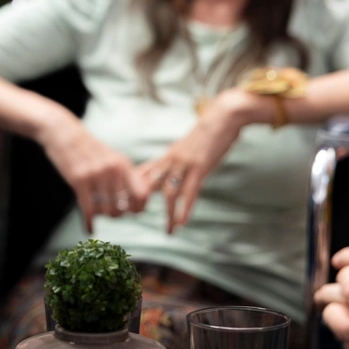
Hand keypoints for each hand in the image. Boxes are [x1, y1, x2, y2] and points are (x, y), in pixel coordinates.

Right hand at [38, 115, 148, 232]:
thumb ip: (124, 175)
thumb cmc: (88, 148)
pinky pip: (88, 210)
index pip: (142, 194)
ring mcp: (96, 175)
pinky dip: (89, 223)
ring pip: (107, 210)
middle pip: (124, 207)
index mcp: (124, 164)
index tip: (132, 211)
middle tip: (110, 212)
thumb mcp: (111, 156)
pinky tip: (89, 229)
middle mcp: (113, 170)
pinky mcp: (79, 180)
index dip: (139, 208)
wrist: (63, 132)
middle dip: (118, 214)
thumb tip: (140, 197)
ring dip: (102, 216)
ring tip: (97, 213)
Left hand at [133, 89, 249, 232]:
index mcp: (167, 156)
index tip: (125, 203)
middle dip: (142, 201)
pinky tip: (183, 222)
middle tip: (136, 218)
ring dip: (168, 213)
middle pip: (149, 183)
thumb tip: (169, 173)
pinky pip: (190, 192)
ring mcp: (185, 164)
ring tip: (169, 230)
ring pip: (169, 191)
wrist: (222, 117)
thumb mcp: (186, 148)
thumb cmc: (207, 133)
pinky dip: (185, 208)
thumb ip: (176, 161)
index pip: (143, 173)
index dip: (132, 188)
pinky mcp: (200, 167)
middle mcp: (171, 160)